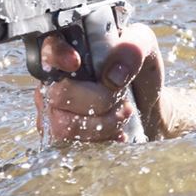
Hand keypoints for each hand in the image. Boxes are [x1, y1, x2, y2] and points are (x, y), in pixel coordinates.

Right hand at [34, 23, 169, 141]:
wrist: (146, 105)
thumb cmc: (138, 71)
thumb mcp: (145, 48)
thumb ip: (132, 50)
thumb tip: (112, 77)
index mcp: (70, 51)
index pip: (48, 48)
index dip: (57, 55)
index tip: (76, 63)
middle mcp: (53, 81)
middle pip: (59, 95)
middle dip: (100, 100)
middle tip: (122, 99)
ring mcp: (52, 111)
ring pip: (64, 126)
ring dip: (103, 124)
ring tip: (123, 115)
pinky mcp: (61, 137)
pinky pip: (71, 147)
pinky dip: (101, 142)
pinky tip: (116, 133)